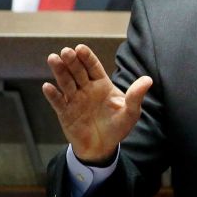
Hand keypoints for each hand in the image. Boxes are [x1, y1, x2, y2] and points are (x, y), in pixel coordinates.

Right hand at [42, 44, 151, 162]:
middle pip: (78, 71)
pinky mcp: (65, 113)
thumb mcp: (130, 112)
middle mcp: (86, 89)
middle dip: (72, 61)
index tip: (80, 48)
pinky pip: (58, 102)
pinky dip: (52, 95)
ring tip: (53, 59)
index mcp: (102, 84)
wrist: (103, 147)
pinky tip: (47, 86)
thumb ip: (136, 96)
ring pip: (66, 82)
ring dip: (59, 71)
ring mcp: (74, 100)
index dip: (87, 57)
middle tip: (66, 51)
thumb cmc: (117, 127)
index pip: (93, 66)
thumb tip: (148, 79)